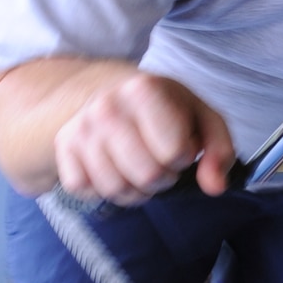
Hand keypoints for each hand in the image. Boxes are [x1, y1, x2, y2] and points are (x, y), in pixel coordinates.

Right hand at [54, 71, 234, 204]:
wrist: (104, 89)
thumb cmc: (160, 107)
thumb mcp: (199, 115)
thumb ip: (219, 149)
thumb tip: (216, 185)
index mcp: (143, 91)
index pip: (175, 153)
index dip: (183, 156)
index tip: (177, 144)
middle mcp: (106, 108)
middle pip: (147, 176)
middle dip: (162, 178)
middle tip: (159, 160)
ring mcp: (80, 130)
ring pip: (116, 190)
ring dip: (135, 189)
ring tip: (138, 166)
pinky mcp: (63, 151)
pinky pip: (90, 192)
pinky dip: (106, 190)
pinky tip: (114, 169)